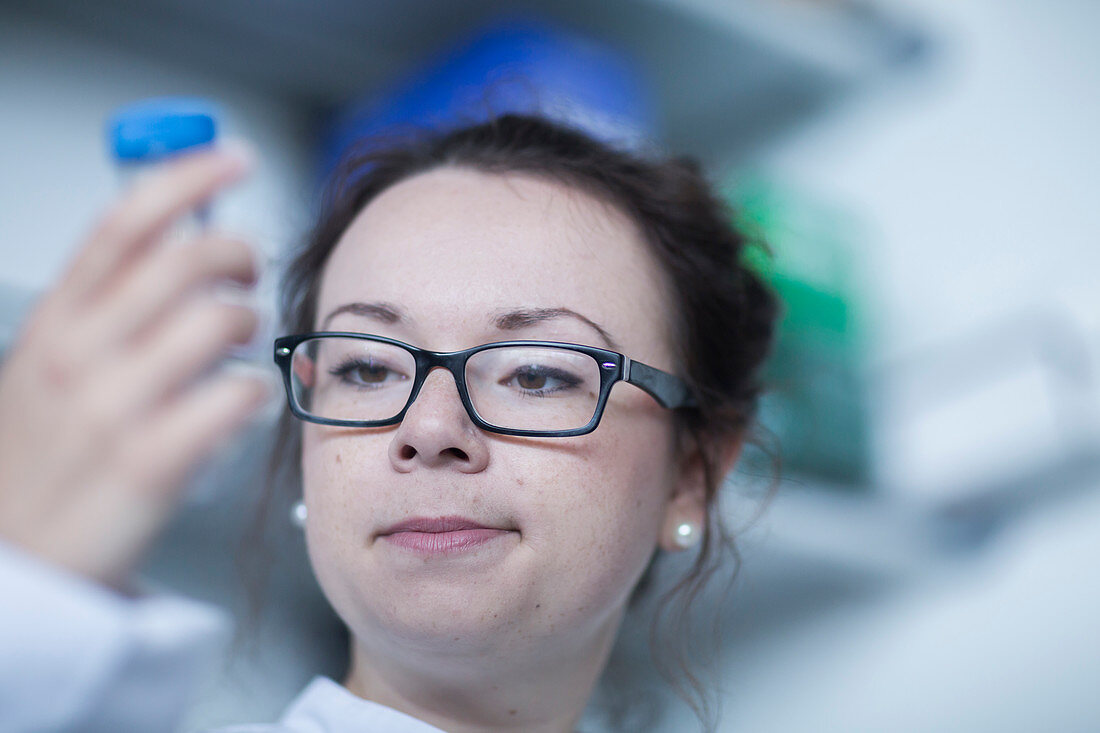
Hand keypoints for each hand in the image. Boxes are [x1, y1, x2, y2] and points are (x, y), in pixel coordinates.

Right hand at [0, 145, 270, 591]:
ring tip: (238, 348)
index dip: (187, 175)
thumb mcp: (50, 367)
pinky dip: (253, 395)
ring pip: (220, 321)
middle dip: (238, 253)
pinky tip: (240, 407)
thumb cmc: (47, 460)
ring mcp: (112, 408)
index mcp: (54, 323)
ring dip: (247, 326)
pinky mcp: (151, 462)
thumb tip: (175, 237)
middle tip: (250, 270)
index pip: (125, 221)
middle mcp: (77, 354)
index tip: (233, 155)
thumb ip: (105, 305)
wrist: (19, 567)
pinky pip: (236, 397)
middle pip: (186, 260)